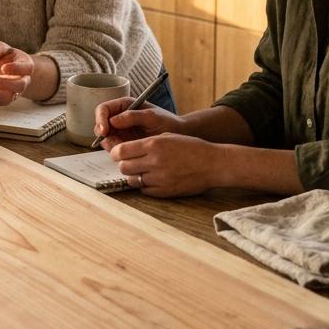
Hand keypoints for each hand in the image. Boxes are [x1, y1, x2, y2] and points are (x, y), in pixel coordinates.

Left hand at [0, 41, 33, 104]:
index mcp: (25, 65)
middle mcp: (23, 80)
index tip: (3, 68)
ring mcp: (14, 91)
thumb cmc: (5, 55)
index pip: (27, 68)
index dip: (16, 69)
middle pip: (20, 86)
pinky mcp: (4, 98)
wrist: (6, 66)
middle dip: (5, 84)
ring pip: (7, 98)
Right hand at [94, 95, 182, 148]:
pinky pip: (113, 147)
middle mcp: (119, 117)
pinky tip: (127, 152)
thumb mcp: (151, 116)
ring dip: (109, 143)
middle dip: (102, 134)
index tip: (105, 130)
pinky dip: (115, 150)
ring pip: (105, 137)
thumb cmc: (166, 121)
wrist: (177, 135)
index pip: (103, 109)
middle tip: (112, 143)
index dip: (100, 119)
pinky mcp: (124, 142)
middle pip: (100, 124)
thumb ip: (132, 116)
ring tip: (123, 148)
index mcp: (124, 105)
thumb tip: (113, 120)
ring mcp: (120, 131)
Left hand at [108, 132, 223, 196]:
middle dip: (123, 164)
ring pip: (132, 180)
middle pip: (123, 167)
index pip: (121, 150)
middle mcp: (154, 161)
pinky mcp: (165, 191)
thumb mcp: (168, 136)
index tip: (117, 153)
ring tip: (142, 171)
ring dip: (134, 175)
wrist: (212, 163)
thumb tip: (125, 149)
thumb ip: (146, 143)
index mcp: (154, 144)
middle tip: (129, 162)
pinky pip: (144, 190)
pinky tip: (152, 179)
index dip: (115, 152)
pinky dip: (145, 185)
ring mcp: (159, 178)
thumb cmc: (191, 147)